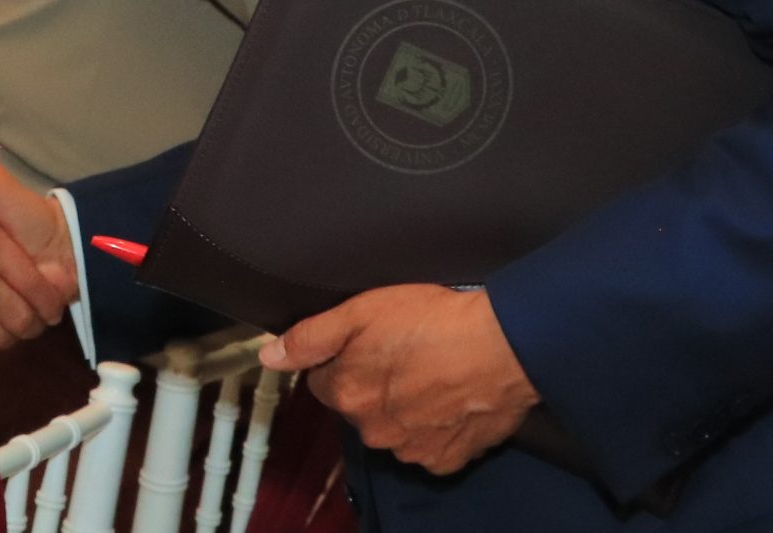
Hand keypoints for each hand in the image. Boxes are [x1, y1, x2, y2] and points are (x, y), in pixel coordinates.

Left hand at [261, 285, 536, 476]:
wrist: (504, 347)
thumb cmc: (433, 321)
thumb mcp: (361, 311)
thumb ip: (310, 336)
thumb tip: (269, 355)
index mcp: (346, 394)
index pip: (322, 381)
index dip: (342, 359)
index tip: (368, 343)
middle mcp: (372, 431)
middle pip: (359, 406)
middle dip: (373, 384)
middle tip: (405, 353)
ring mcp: (411, 450)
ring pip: (394, 427)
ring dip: (405, 407)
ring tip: (432, 373)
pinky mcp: (447, 460)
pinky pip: (430, 445)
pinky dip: (437, 427)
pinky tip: (452, 398)